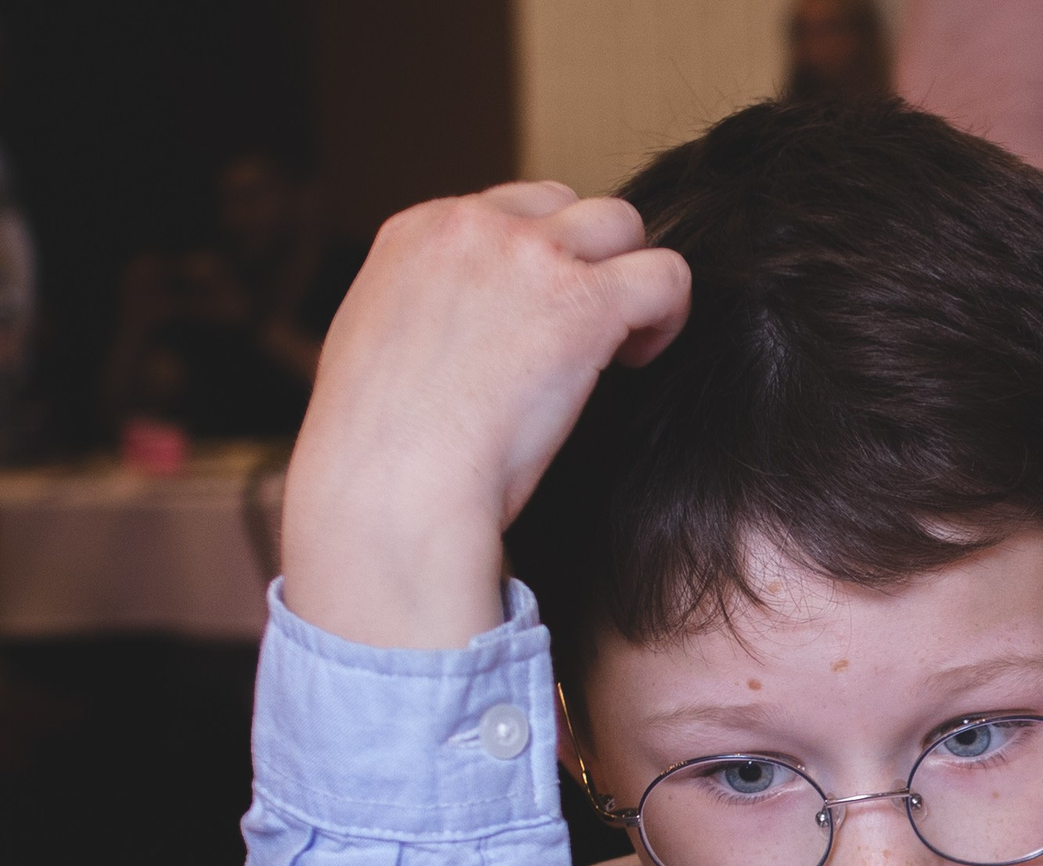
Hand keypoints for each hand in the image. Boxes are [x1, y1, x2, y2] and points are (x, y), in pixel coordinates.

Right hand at [282, 181, 690, 650]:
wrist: (393, 483)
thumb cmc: (382, 455)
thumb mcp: (375, 354)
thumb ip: (420, 323)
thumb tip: (450, 345)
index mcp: (416, 234)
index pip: (505, 211)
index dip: (537, 267)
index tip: (537, 327)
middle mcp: (472, 227)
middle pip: (566, 205)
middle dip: (588, 263)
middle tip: (586, 337)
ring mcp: (530, 256)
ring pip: (621, 223)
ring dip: (631, 280)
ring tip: (620, 348)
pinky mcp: (583, 304)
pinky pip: (665, 275)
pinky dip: (668, 313)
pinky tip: (640, 360)